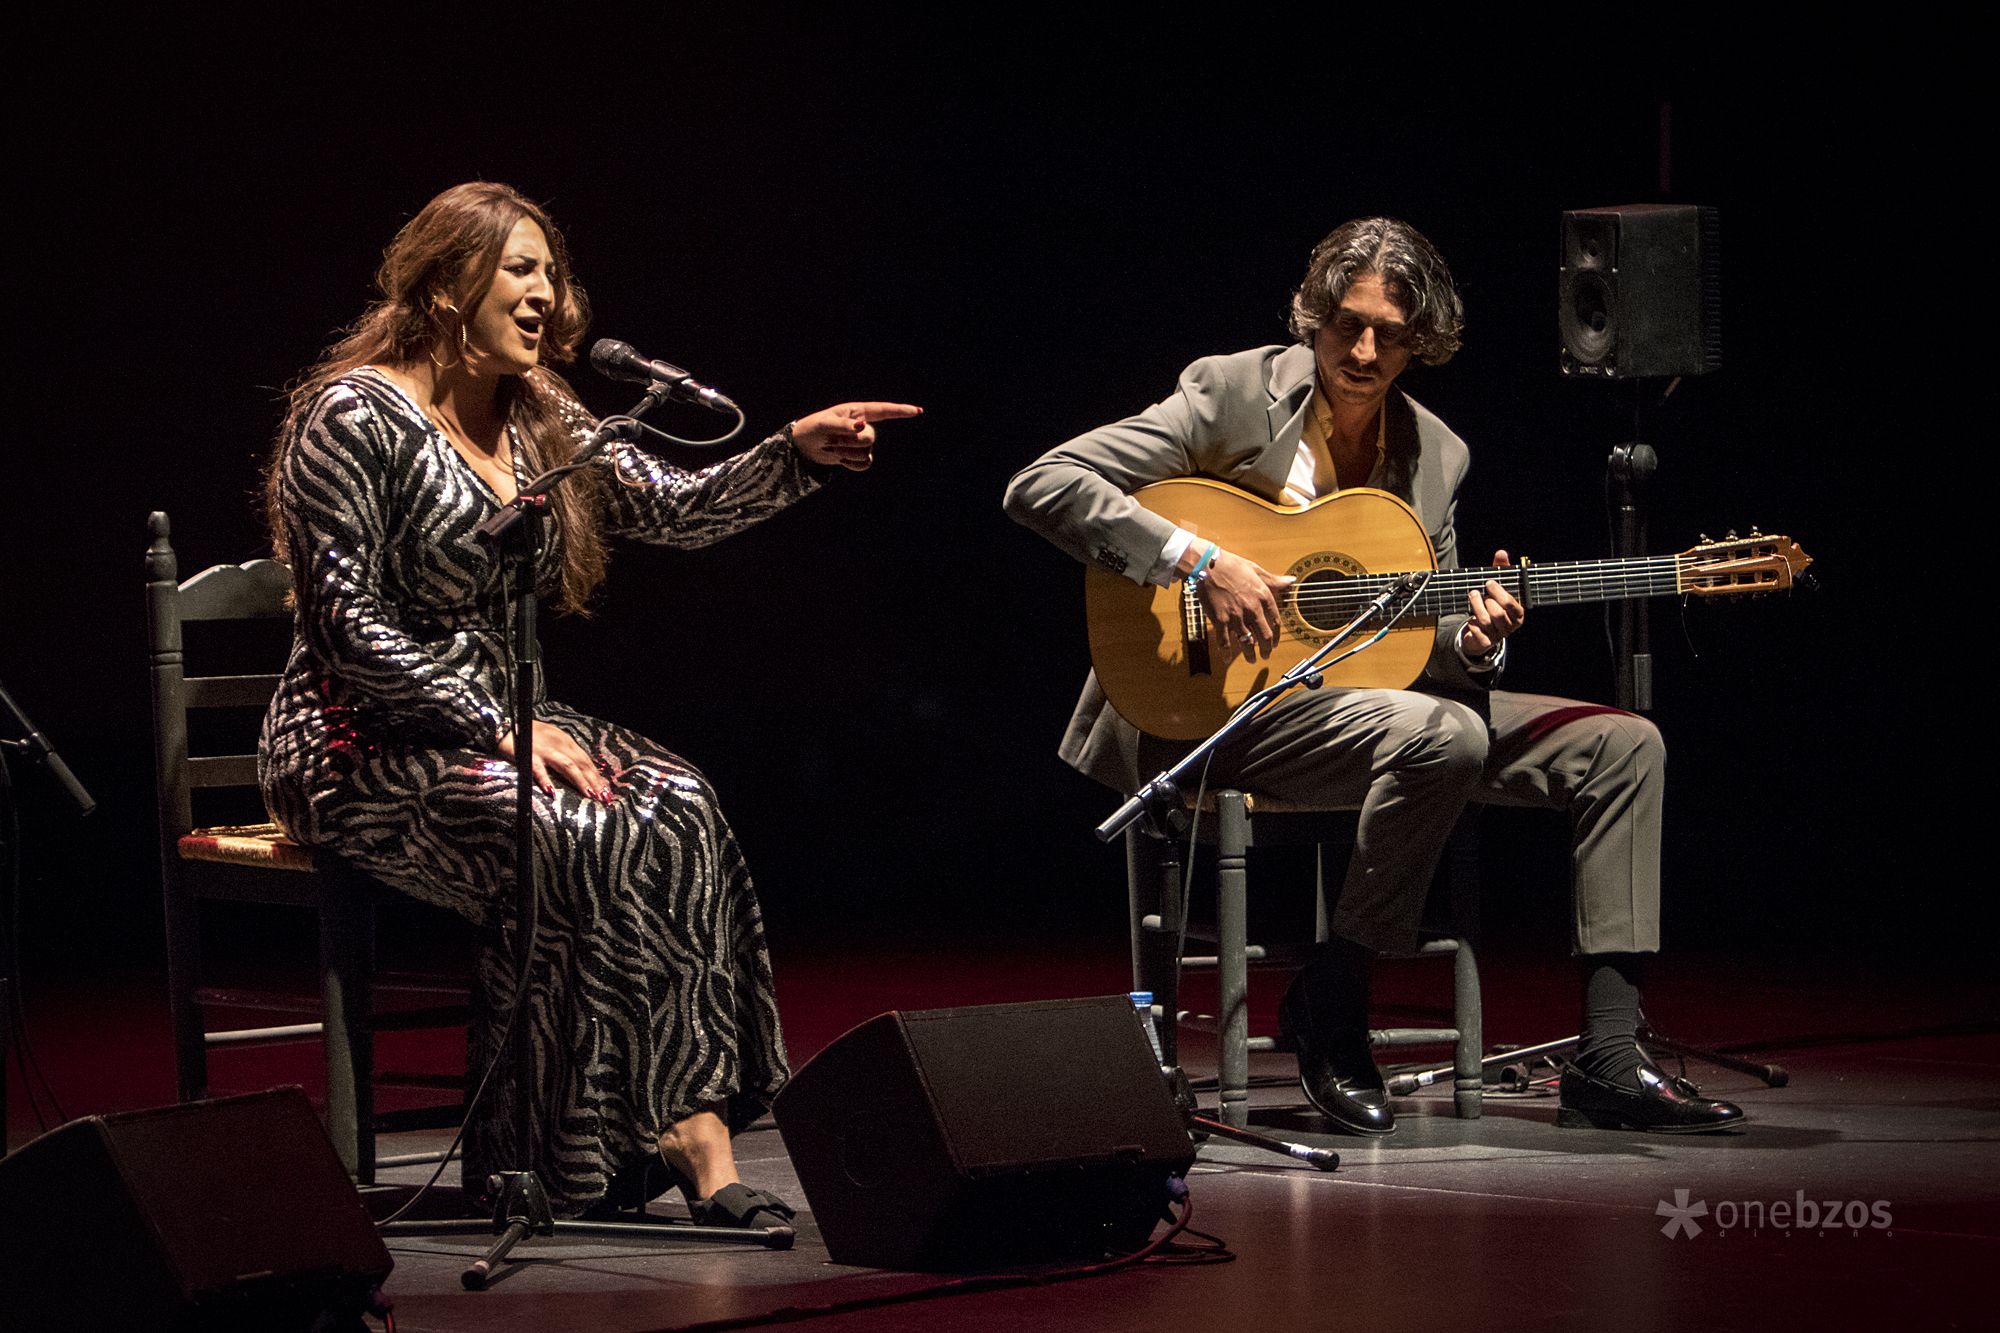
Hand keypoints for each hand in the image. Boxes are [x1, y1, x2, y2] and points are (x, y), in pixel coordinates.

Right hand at [499, 721, 614, 803]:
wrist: (506, 723)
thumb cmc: (529, 733)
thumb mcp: (552, 739)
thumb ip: (565, 752)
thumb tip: (579, 768)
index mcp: (565, 741)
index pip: (585, 760)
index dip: (597, 775)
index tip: (606, 789)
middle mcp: (559, 744)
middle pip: (581, 764)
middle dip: (595, 781)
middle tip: (605, 797)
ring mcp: (544, 750)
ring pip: (568, 767)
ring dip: (580, 781)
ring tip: (590, 795)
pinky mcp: (529, 755)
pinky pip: (539, 769)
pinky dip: (546, 780)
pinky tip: (552, 792)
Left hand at [790, 401, 922, 470]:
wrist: (804, 445)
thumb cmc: (812, 428)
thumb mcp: (824, 423)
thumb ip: (843, 424)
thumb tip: (861, 426)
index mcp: (857, 411)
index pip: (884, 411)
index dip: (901, 411)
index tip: (918, 411)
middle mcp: (863, 425)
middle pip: (871, 437)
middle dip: (851, 443)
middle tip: (832, 441)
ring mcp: (861, 442)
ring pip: (867, 452)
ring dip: (847, 453)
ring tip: (832, 448)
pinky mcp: (858, 456)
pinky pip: (865, 464)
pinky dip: (852, 464)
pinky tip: (841, 460)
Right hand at [1198, 548, 1295, 660]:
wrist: (1207, 564)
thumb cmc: (1230, 564)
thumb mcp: (1256, 570)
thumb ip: (1274, 580)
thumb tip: (1290, 582)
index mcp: (1263, 596)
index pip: (1276, 622)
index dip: (1276, 635)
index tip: (1275, 642)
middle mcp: (1252, 609)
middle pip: (1264, 636)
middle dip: (1266, 649)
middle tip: (1266, 655)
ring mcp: (1236, 616)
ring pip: (1247, 642)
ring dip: (1250, 654)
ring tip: (1252, 660)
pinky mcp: (1220, 620)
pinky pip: (1224, 641)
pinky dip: (1226, 653)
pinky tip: (1227, 659)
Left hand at [1459, 549, 1524, 658]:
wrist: (1482, 631)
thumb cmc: (1493, 603)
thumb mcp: (1497, 586)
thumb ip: (1501, 570)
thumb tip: (1501, 552)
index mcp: (1518, 613)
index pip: (1512, 605)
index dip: (1499, 593)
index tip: (1488, 582)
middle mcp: (1510, 626)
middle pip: (1498, 613)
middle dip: (1486, 600)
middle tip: (1476, 591)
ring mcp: (1498, 635)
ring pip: (1487, 621)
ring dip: (1476, 607)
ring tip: (1471, 596)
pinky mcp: (1485, 643)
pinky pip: (1478, 633)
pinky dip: (1472, 624)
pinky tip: (1470, 618)